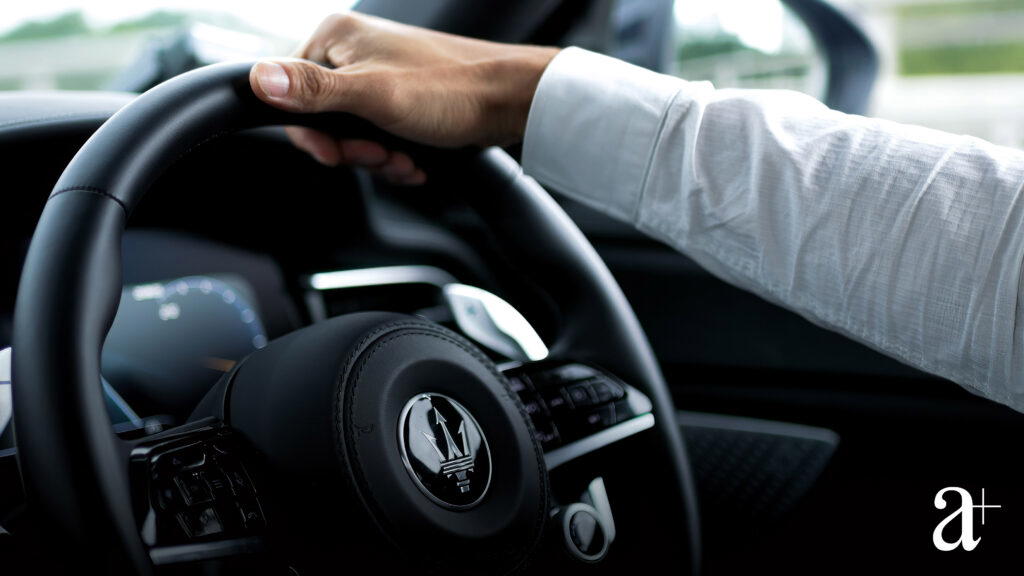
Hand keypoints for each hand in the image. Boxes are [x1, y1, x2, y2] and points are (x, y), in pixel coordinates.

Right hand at [249, 12, 559, 184]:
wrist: (512, 102)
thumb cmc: (452, 91)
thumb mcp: (376, 97)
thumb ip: (315, 92)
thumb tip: (258, 80)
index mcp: (337, 38)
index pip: (290, 95)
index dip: (315, 136)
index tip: (341, 155)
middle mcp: (354, 51)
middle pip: (323, 119)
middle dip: (354, 151)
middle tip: (383, 157)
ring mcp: (379, 74)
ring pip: (352, 133)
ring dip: (377, 159)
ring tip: (405, 160)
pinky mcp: (401, 97)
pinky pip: (378, 135)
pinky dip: (394, 156)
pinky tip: (415, 161)